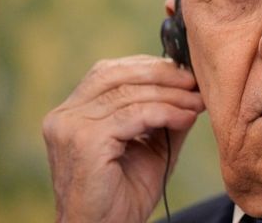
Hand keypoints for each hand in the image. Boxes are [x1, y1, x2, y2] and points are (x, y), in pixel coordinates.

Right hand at [42, 55, 204, 221]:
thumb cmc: (124, 195)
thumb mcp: (150, 145)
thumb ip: (163, 114)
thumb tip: (192, 88)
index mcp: (73, 112)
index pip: (110, 71)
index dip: (149, 67)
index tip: (185, 73)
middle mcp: (64, 115)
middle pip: (118, 75)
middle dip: (162, 75)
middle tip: (195, 82)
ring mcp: (70, 127)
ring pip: (129, 94)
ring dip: (170, 95)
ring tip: (197, 102)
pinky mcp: (84, 142)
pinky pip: (133, 115)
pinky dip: (165, 112)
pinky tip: (186, 118)